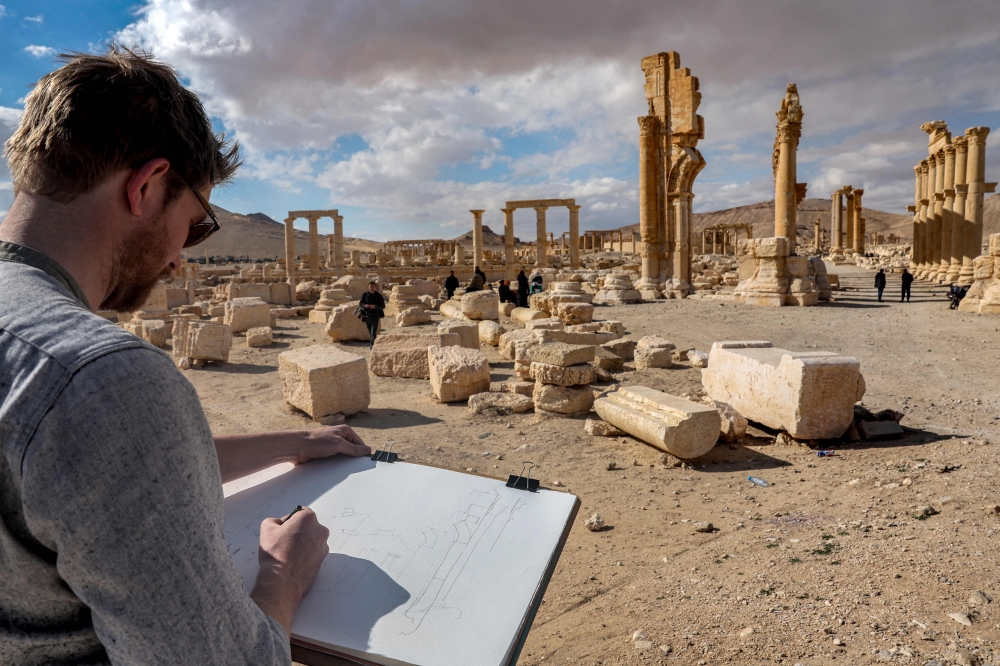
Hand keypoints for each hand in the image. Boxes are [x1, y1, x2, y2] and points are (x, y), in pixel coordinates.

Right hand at [251, 508, 329, 634]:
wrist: (282, 581)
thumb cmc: (275, 552)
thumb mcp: (267, 528)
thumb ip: (274, 521)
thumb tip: (279, 524)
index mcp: (309, 519)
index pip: (299, 513)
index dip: (288, 521)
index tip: (281, 531)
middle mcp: (321, 530)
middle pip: (307, 527)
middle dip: (296, 532)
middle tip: (283, 543)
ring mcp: (323, 547)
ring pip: (310, 540)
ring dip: (301, 544)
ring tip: (287, 554)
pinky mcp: (322, 561)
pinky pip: (312, 553)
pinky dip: (305, 555)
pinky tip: (293, 563)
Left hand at [298, 425, 369, 463]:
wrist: (297, 448)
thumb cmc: (316, 442)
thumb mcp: (338, 444)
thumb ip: (353, 448)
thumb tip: (367, 450)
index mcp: (344, 431)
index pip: (359, 443)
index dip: (362, 452)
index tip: (365, 462)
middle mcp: (339, 437)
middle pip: (352, 449)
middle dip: (352, 458)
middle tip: (355, 467)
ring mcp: (332, 445)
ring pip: (343, 455)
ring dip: (343, 462)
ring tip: (344, 468)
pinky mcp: (325, 453)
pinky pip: (335, 459)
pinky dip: (336, 464)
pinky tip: (336, 469)